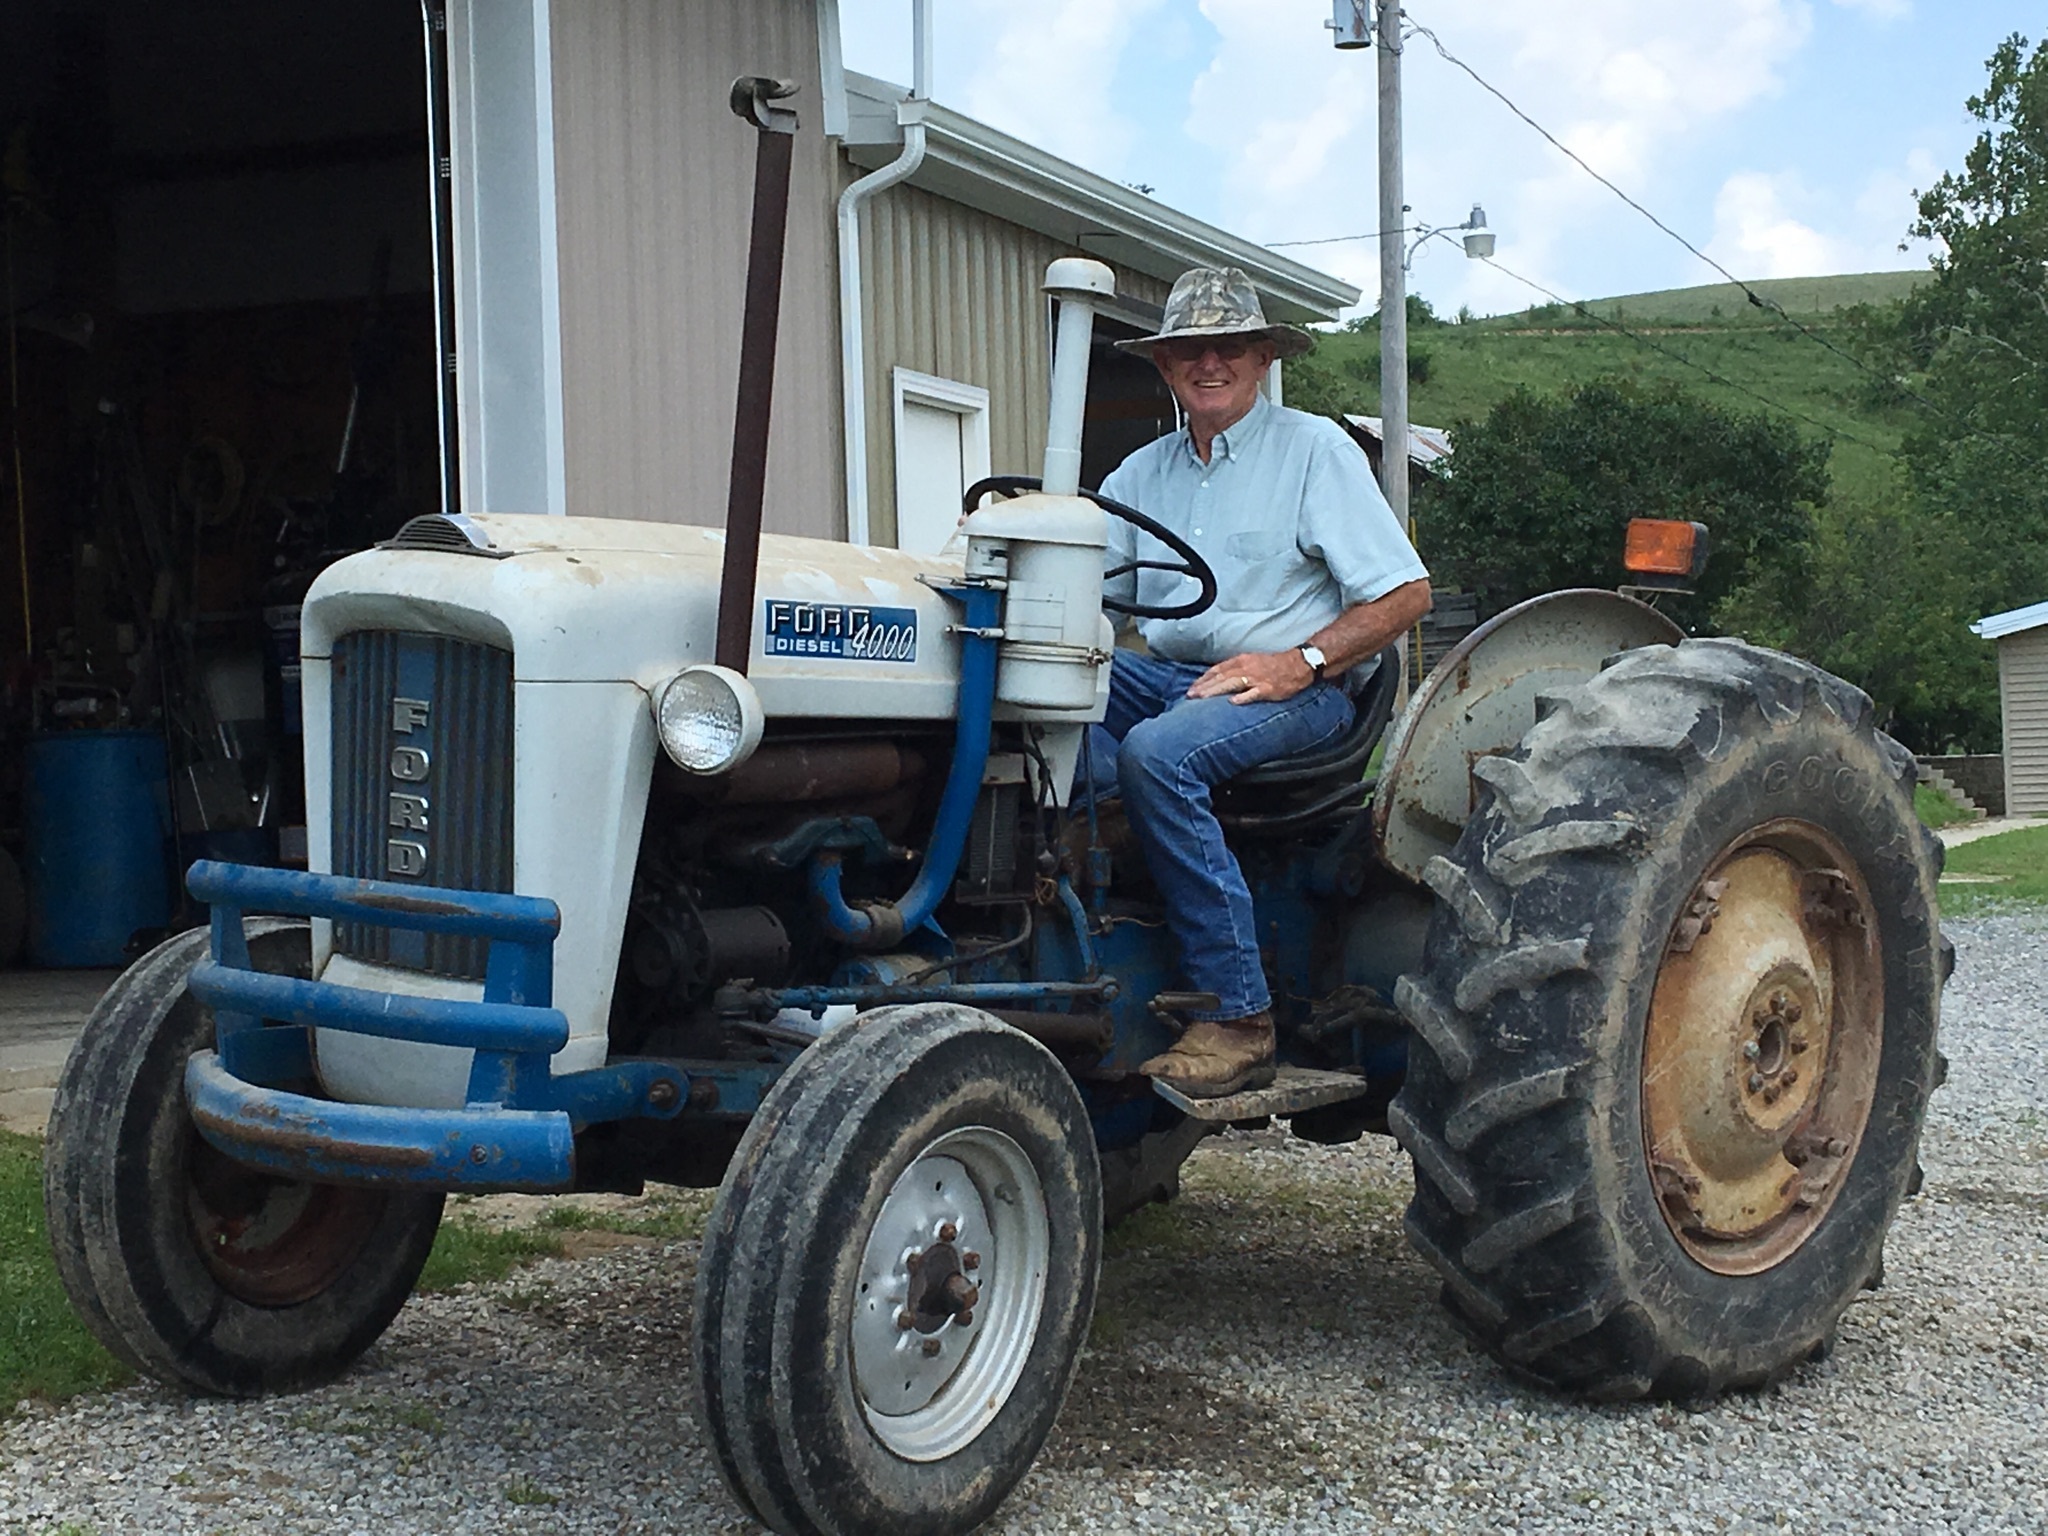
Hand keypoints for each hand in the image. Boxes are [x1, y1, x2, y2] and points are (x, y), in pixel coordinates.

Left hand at [1187, 649, 1314, 705]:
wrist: (1298, 664)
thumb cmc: (1274, 665)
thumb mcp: (1251, 662)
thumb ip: (1235, 669)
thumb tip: (1218, 679)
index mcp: (1241, 661)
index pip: (1217, 670)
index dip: (1203, 679)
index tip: (1192, 688)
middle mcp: (1246, 668)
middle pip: (1220, 677)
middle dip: (1204, 687)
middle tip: (1190, 696)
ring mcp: (1257, 679)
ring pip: (1232, 684)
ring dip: (1215, 691)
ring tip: (1202, 698)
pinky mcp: (1268, 689)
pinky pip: (1254, 693)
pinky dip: (1243, 697)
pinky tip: (1233, 702)